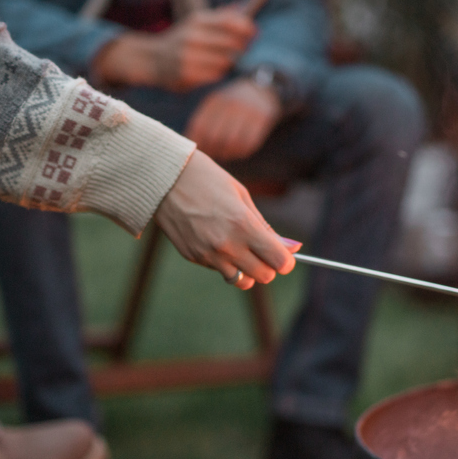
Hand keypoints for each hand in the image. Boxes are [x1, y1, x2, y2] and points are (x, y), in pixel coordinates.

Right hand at [92, 6, 256, 90]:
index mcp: (197, 21)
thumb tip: (242, 5)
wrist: (152, 60)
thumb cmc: (181, 40)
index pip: (229, 21)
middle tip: (244, 47)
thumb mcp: (196, 23)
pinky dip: (218, 72)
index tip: (254, 30)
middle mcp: (193, 36)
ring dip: (229, 61)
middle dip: (242, 45)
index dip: (246, 26)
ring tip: (224, 59)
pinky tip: (213, 69)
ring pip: (226, 61)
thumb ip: (220, 16)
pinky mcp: (188, 74)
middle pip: (232, 43)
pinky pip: (216, 74)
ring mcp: (189, 56)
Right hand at [154, 150, 295, 288]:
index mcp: (243, 225)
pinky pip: (219, 270)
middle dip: (269, 266)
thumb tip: (293, 248)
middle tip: (263, 250)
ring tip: (241, 248)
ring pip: (242, 281)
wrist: (164, 178)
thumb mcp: (242, 197)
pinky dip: (225, 262)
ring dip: (248, 270)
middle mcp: (226, 245)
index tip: (284, 254)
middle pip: (264, 276)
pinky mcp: (193, 257)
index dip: (286, 260)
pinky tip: (216, 240)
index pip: (279, 261)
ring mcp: (208, 255)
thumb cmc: (208, 180)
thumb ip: (266, 227)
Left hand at [185, 78, 281, 161]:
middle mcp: (230, 104)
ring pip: (232, 143)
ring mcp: (247, 111)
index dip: (199, 143)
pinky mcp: (262, 119)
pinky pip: (249, 143)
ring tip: (226, 154)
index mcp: (215, 101)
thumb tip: (190, 144)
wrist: (261, 90)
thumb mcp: (216, 105)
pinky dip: (241, 152)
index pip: (200, 127)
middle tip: (215, 154)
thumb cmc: (232, 104)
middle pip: (215, 137)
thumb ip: (203, 121)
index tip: (202, 150)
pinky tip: (238, 151)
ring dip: (228, 153)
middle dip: (213, 150)